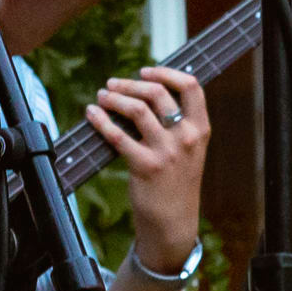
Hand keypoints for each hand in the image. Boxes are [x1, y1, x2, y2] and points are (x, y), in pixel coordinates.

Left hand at [87, 67, 209, 275]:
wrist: (173, 221)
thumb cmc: (176, 180)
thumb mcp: (189, 149)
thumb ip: (177, 123)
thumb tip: (147, 89)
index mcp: (200, 129)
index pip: (192, 86)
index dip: (166, 72)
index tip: (145, 69)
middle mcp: (185, 137)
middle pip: (157, 93)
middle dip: (129, 84)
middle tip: (112, 84)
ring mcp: (166, 152)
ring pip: (136, 110)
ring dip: (114, 98)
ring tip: (101, 96)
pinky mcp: (145, 167)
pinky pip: (117, 135)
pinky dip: (100, 120)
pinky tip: (91, 114)